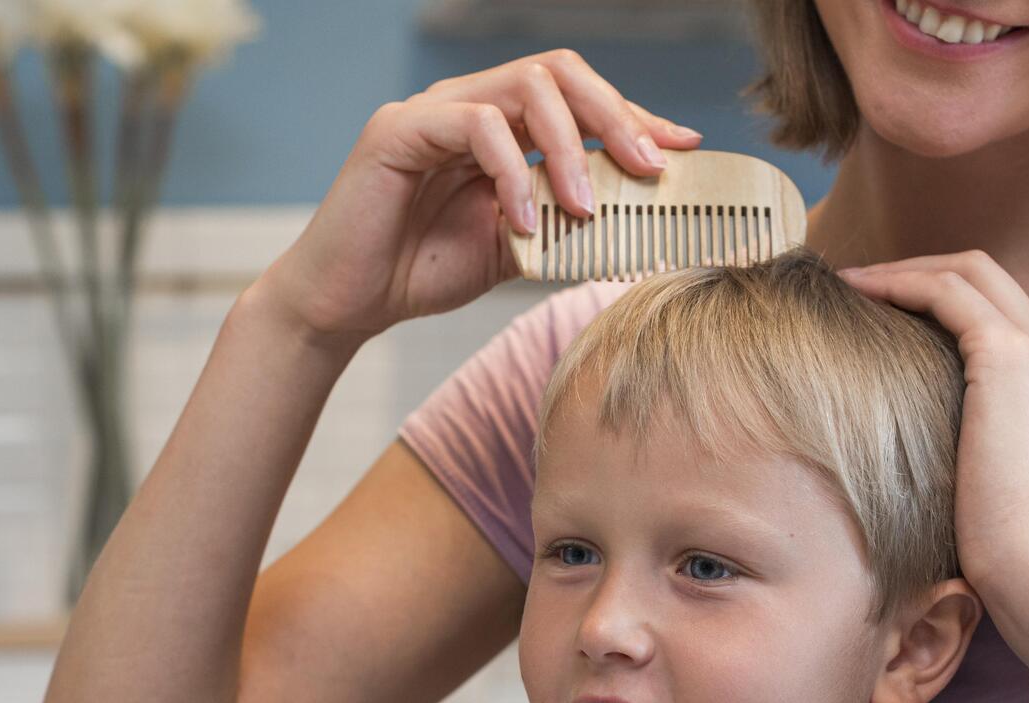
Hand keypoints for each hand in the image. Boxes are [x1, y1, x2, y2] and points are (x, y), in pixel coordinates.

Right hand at [259, 50, 701, 347]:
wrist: (346, 304)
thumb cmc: (421, 271)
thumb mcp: (513, 246)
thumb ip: (561, 221)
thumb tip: (639, 218)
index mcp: (498, 125)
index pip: (576, 96)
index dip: (633, 116)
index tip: (683, 149)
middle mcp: (468, 104)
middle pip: (559, 71)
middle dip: (616, 114)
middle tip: (649, 167)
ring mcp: (431, 110)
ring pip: (523, 87)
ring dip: (569, 145)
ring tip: (586, 208)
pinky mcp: (397, 130)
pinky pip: (475, 127)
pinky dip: (512, 173)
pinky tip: (523, 223)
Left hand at [836, 252, 1028, 606]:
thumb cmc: (1016, 543)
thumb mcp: (1011, 467)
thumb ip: (992, 426)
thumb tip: (932, 421)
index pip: (1007, 306)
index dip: (944, 299)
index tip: (892, 310)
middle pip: (987, 276)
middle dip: (921, 271)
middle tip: (864, 285)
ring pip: (965, 272)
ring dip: (903, 270)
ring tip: (851, 284)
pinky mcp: (1011, 353)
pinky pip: (945, 292)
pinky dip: (898, 284)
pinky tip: (857, 294)